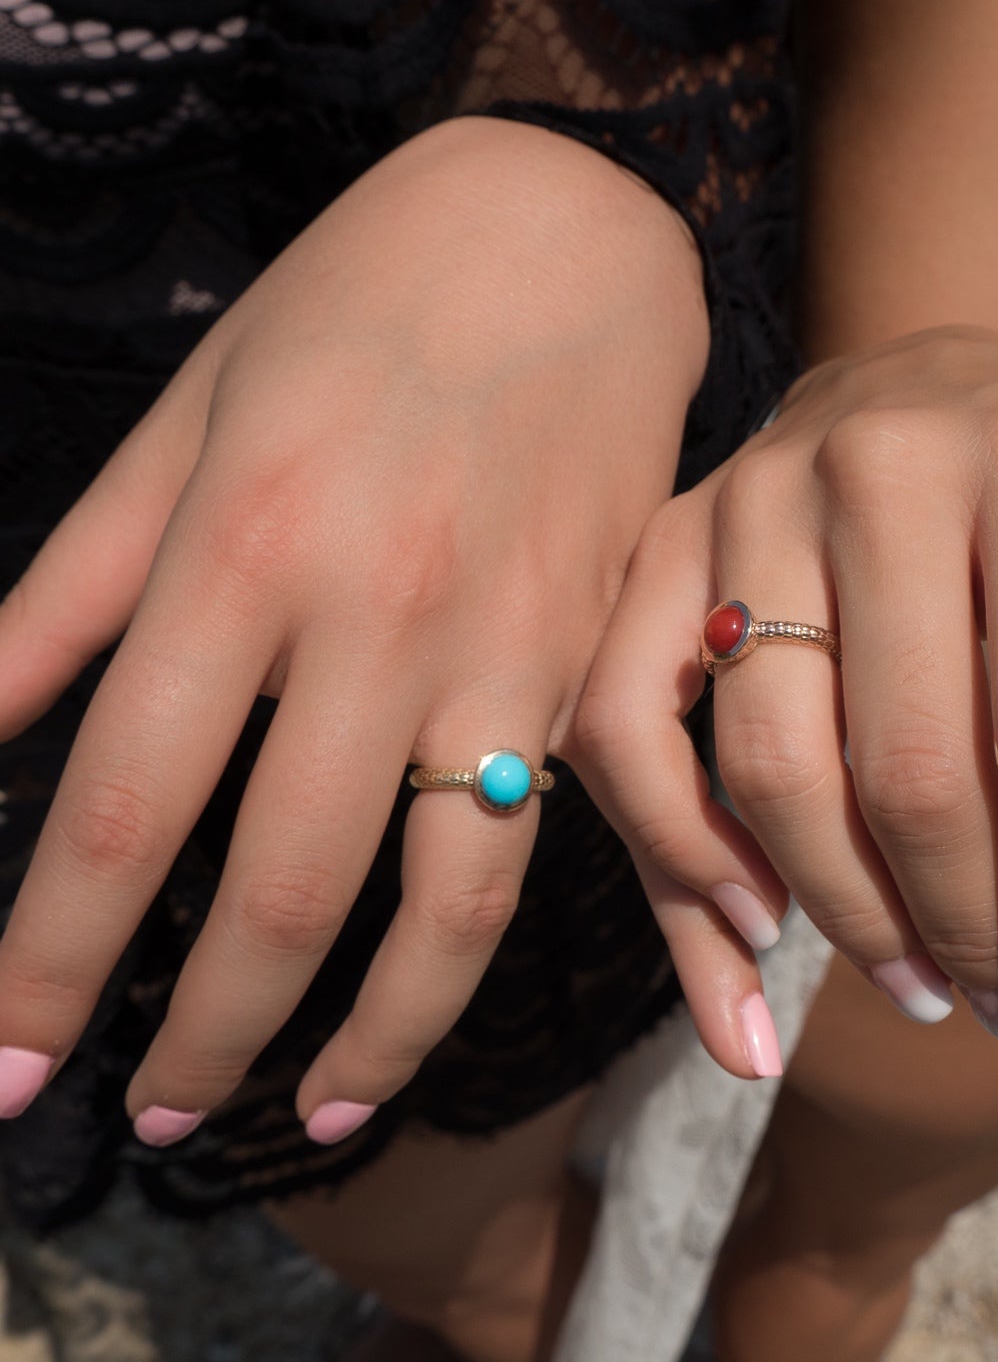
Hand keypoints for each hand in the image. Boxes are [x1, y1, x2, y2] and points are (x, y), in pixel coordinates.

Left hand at [0, 118, 708, 1139]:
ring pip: (435, 899)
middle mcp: (374, 616)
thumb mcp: (183, 421)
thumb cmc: (351, 309)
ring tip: (295, 1117)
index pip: (123, 806)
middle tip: (139, 1120)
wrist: (564, 240)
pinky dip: (466, 955)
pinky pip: (525, 843)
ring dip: (357, 1037)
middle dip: (193, 1037)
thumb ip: (67, 591)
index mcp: (241, 542)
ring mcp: (496, 648)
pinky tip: (413, 1014)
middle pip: (274, 886)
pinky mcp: (580, 664)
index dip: (42, 961)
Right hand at [571, 326, 997, 1076]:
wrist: (914, 379)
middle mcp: (882, 466)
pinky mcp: (660, 545)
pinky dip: (679, 854)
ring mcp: (750, 501)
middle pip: (910, 760)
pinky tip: (757, 928)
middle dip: (966, 922)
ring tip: (915, 984)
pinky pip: (624, 726)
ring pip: (771, 762)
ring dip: (844, 915)